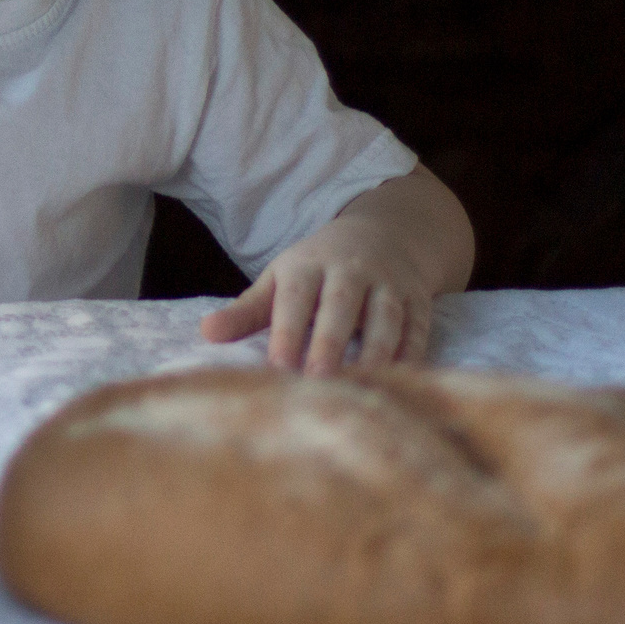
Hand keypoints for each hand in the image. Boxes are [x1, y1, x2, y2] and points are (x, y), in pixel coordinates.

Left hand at [199, 170, 473, 373]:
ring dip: (376, 353)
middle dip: (331, 343)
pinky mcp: (419, 300)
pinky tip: (402, 385)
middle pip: (342, 306)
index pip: (296, 298)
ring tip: (363, 389)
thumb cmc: (318, 269)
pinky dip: (412, 356)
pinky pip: (418, 329)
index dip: (288, 332)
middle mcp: (352, 270)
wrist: (385, 234)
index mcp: (308, 265)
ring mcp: (389, 283)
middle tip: (319, 382)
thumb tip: (205, 333)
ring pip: (385, 318)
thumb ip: (246, 312)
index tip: (277, 369)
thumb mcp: (280, 281)